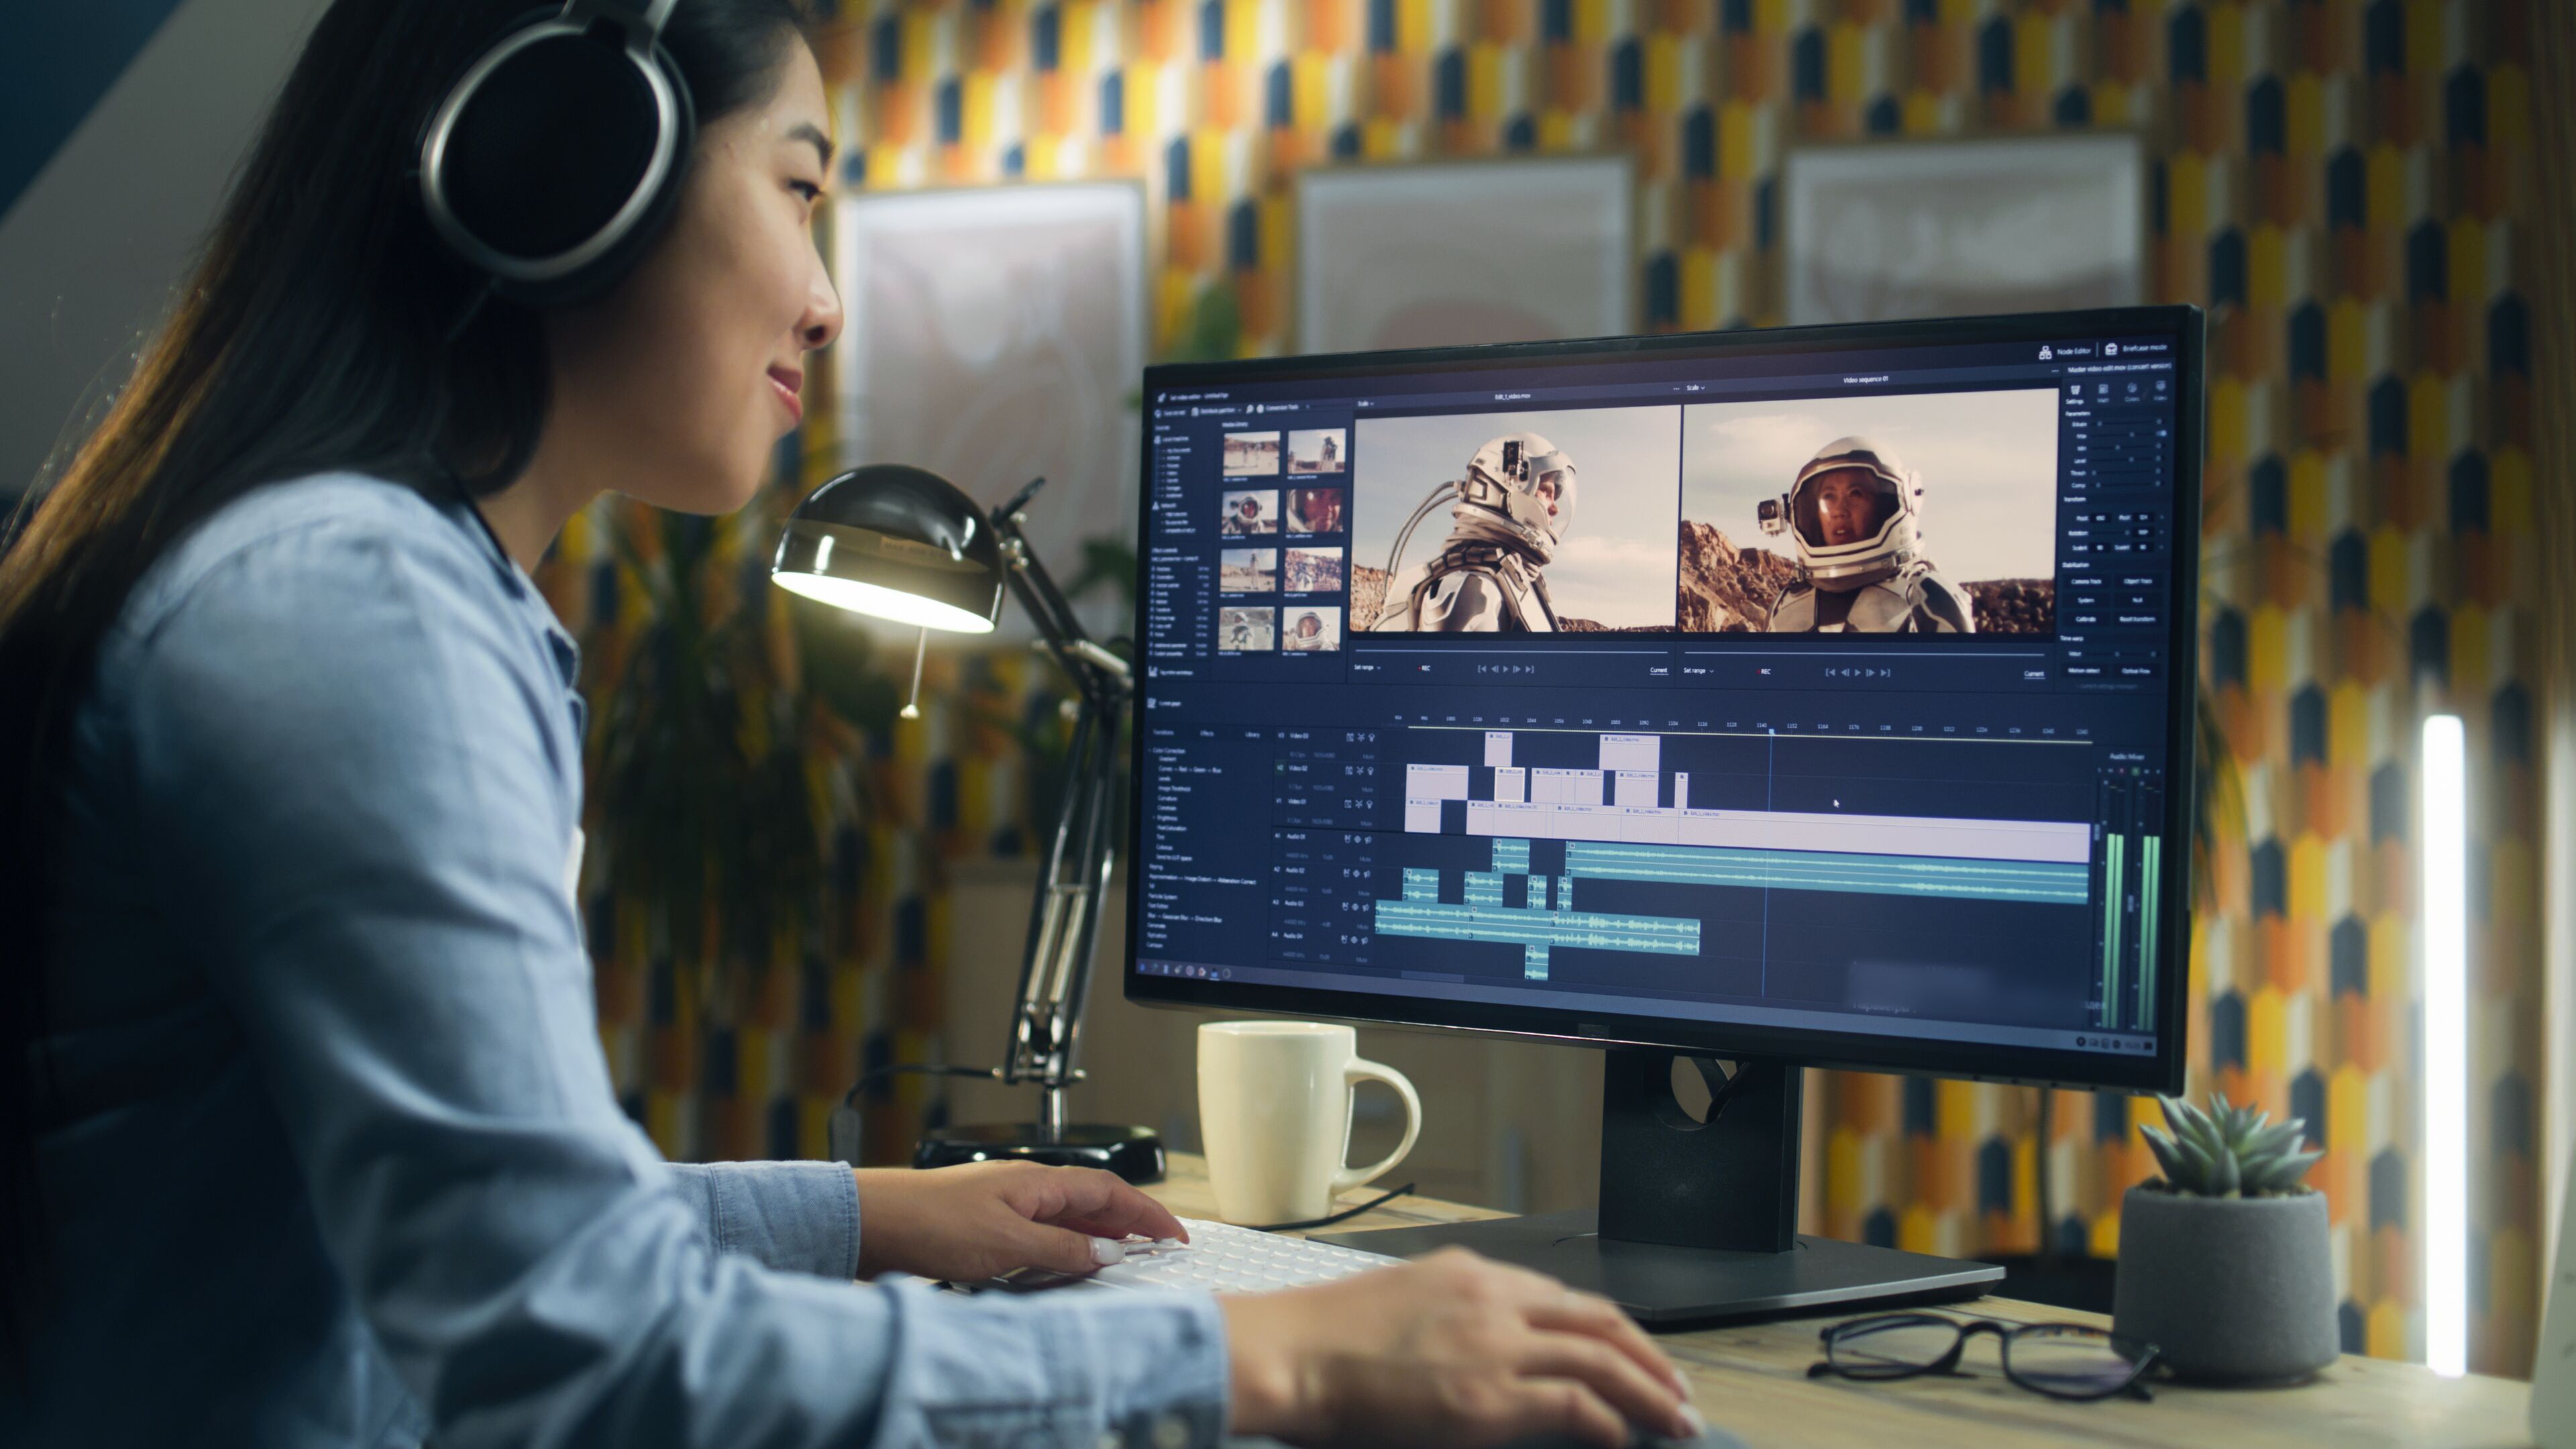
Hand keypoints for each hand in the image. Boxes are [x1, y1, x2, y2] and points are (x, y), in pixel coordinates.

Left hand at [850, 1161, 1186, 1281]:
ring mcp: (1004, 1204)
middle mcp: (1024, 1187)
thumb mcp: (1008, 1242)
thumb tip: (1105, 1252)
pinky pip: (1040, 1232)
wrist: (870, 1223)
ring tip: (1120, 1258)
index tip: (1174, 1232)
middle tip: (1158, 1246)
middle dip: (1129, 1221)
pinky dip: (1063, 1246)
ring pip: (1066, 1216)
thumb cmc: (929, 1221)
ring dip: (1097, 1235)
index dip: (1146, 1210)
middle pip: (1092, 1200)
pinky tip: (1061, 1264)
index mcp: (1038, 1181)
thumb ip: (1062, 1246)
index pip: (1109, 1190)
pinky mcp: (983, 1226)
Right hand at [1219, 1247, 1694, 1446]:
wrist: (1290, 1353)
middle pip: (1600, 1322)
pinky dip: (1608, 1421)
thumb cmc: (1325, 1340)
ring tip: (1676, 1419)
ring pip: (1602, 1360)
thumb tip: (1486, 1354)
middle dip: (1650, 1358)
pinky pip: (1575, 1404)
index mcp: (1472, 1275)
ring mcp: (1496, 1347)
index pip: (1564, 1299)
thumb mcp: (1403, 1305)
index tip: (1634, 1354)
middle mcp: (1494, 1300)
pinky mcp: (1489, 1397)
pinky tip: (1622, 1437)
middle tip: (1679, 1390)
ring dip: (1649, 1392)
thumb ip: (1455, 1319)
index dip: (1611, 1330)